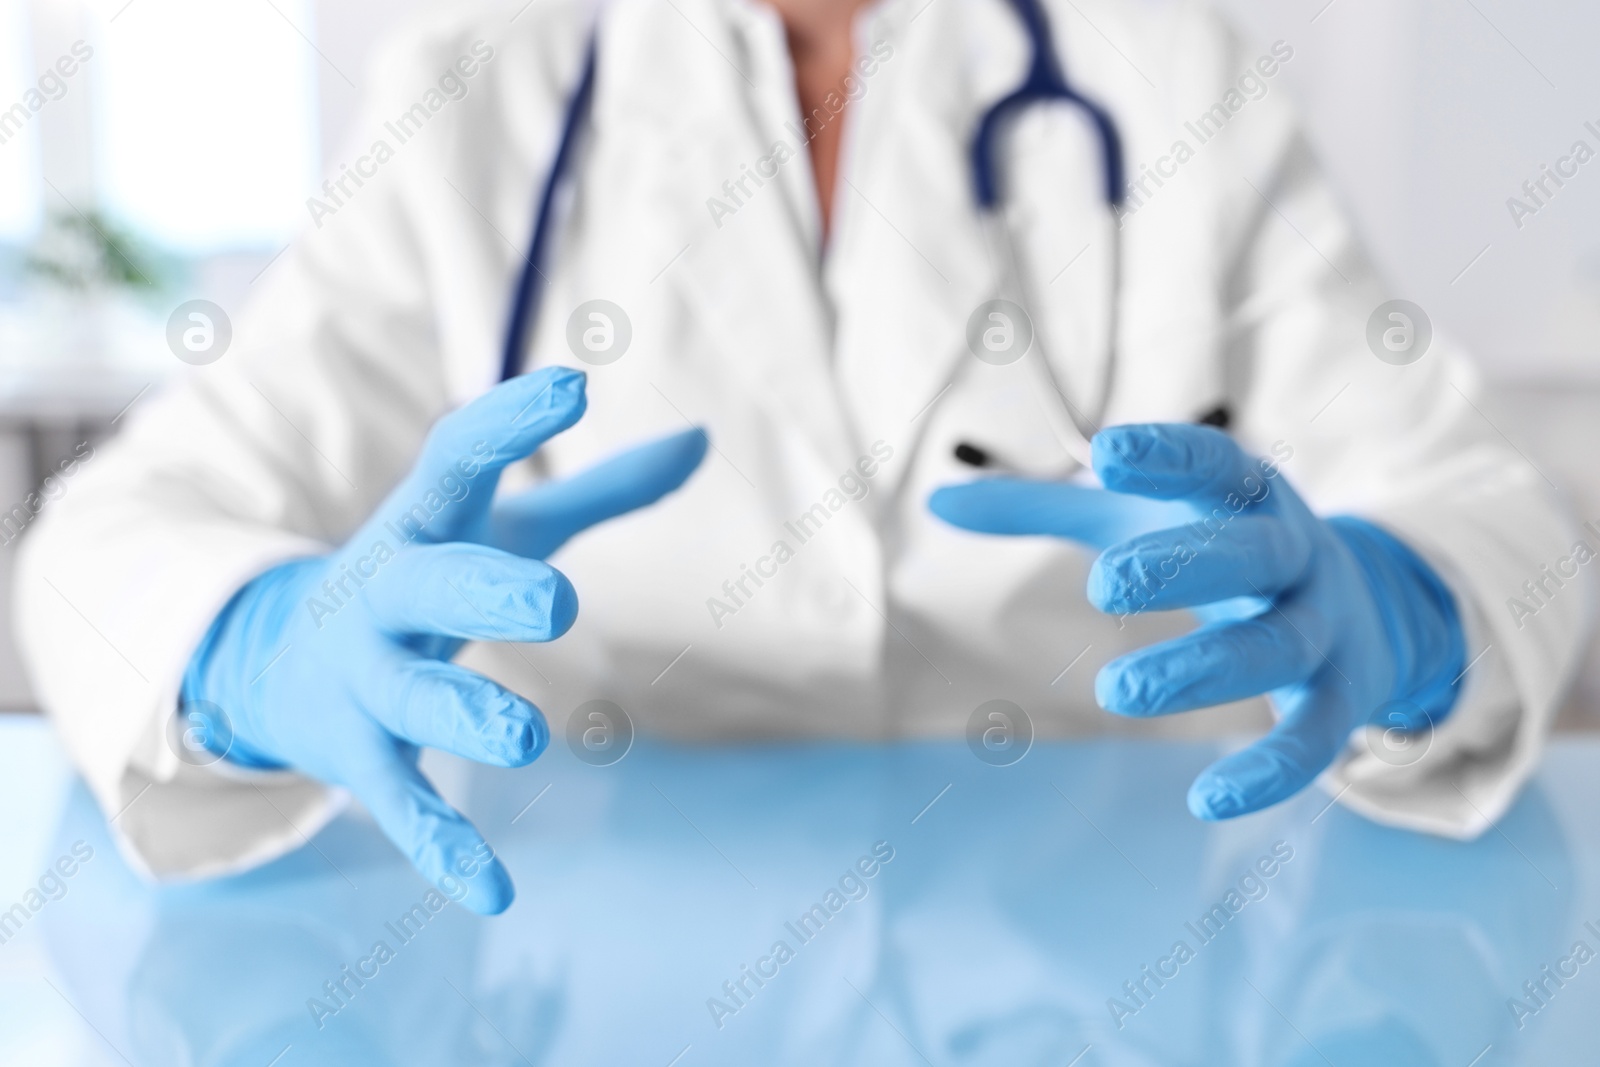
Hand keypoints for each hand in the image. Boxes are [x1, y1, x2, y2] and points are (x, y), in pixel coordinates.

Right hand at [180, 367, 705, 912]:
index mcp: (420, 525)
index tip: (572, 385)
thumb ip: (602, 492)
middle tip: (555, 599)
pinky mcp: (359, 759)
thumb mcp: (502, 528)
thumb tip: (704, 439)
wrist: (275, 663)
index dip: (508, 423)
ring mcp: (364, 681)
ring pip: (410, 699)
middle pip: (425, 585)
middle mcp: (382, 596)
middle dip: (481, 590)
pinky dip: (444, 850)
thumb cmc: (424, 577)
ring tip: (526, 740)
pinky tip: (496, 894)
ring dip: (464, 718)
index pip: (454, 460)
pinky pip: (402, 808)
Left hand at [929, 423, 1463, 819]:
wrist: (1361, 602)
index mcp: (1243, 498)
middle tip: (1106, 587)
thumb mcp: (1135, 517)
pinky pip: (1314, 739)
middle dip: (1185, 567)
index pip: (1214, 465)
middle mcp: (1293, 554)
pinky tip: (1208, 800)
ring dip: (1205, 668)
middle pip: (1251, 554)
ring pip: (1276, 646)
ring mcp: (1323, 626)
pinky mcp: (1341, 698)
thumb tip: (937, 500)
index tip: (1107, 453)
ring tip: (1118, 692)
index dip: (1169, 456)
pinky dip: (1270, 771)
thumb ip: (1042, 508)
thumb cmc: (1215, 546)